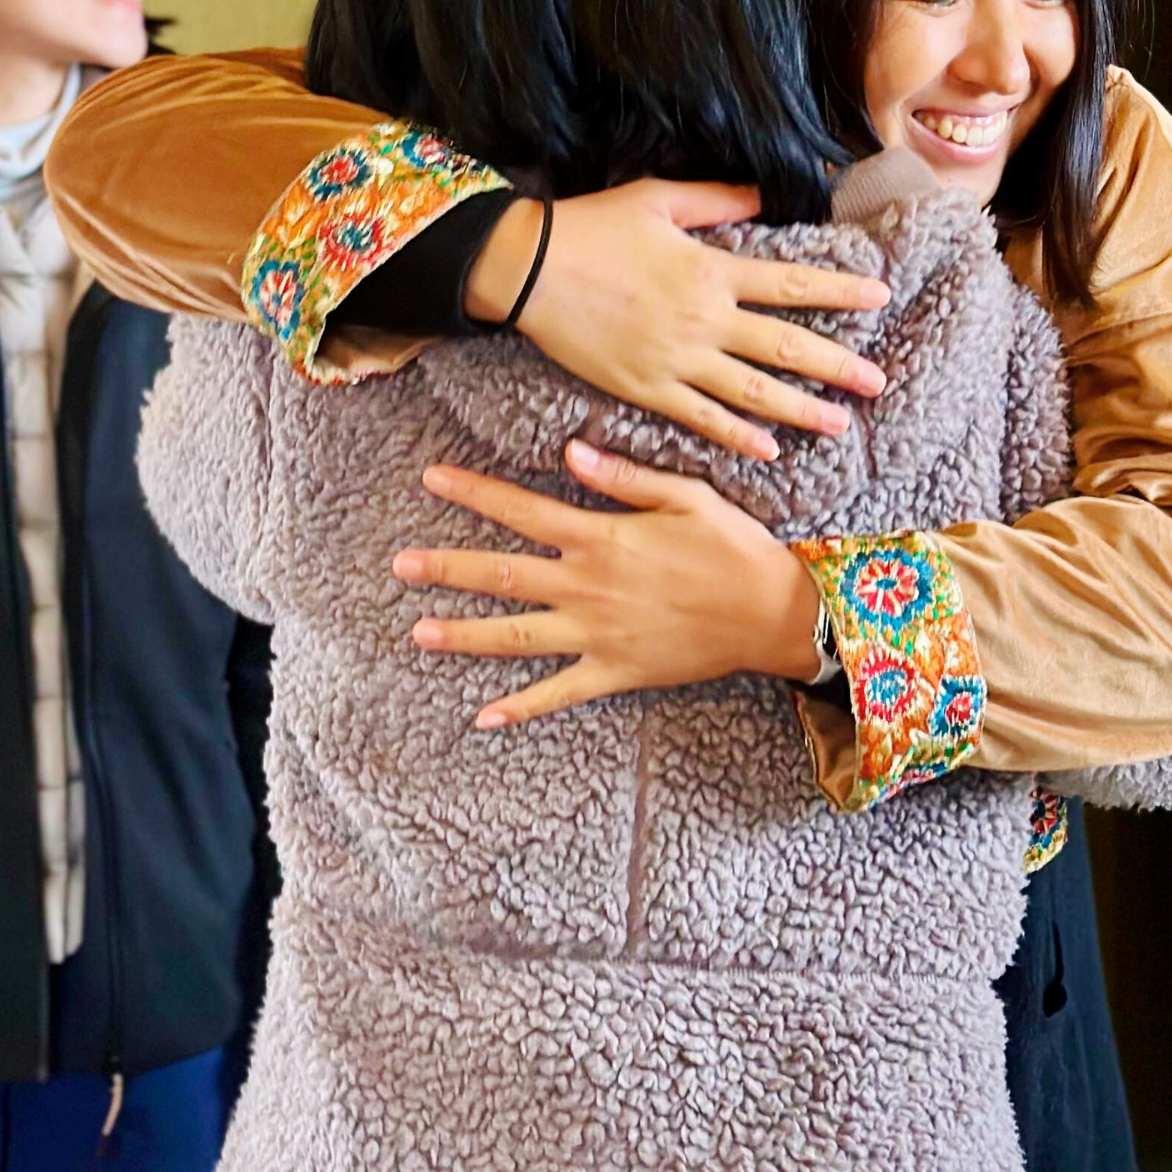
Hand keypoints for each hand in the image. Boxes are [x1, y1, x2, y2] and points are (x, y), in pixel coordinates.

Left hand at [392, 439, 824, 726]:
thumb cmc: (733, 547)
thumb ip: (623, 477)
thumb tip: (569, 453)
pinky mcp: (614, 671)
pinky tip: (481, 718)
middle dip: (447, 567)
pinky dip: (520, 708)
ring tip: (418, 632)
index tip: (432, 478)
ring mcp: (597, 634)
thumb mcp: (685, 495)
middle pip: (502, 574)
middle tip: (399, 563)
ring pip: (516, 635)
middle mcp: (588, 586)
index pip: (522, 511)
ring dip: (464, 634)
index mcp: (601, 538)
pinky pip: (558, 693)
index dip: (474, 493)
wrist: (772, 614)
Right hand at [462, 180, 886, 461]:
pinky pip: (701, 418)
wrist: (529, 270)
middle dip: (837, 365)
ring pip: (753, 391)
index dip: (839, 290)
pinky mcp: (646, 388)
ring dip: (800, 410)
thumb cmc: (592, 226)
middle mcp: (704, 319)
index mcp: (711, 269)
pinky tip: (767, 450)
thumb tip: (764, 196)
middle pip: (786, 346)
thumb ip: (717, 199)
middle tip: (876, 382)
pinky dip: (737, 436)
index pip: (791, 282)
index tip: (879, 297)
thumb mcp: (659, 198)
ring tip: (838, 424)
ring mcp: (677, 359)